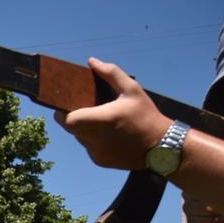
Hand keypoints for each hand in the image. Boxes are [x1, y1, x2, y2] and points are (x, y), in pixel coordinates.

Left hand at [53, 58, 172, 169]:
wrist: (161, 147)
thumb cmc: (147, 116)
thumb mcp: (133, 90)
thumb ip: (111, 73)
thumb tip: (92, 61)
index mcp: (104, 120)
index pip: (68, 120)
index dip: (62, 113)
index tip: (65, 104)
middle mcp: (97, 139)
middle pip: (71, 128)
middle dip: (74, 117)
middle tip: (85, 108)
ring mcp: (97, 152)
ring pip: (79, 137)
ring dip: (84, 128)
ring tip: (101, 120)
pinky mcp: (100, 161)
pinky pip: (88, 147)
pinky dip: (93, 139)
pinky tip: (108, 134)